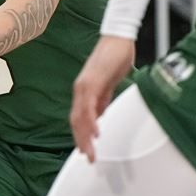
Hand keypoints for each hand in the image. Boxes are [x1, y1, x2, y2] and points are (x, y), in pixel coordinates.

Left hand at [70, 36, 135, 161]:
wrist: (119, 36)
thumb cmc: (115, 56)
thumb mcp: (110, 83)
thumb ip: (103, 98)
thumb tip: (101, 113)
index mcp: (84, 91)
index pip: (79, 118)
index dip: (80, 135)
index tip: (86, 150)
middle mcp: (80, 89)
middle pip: (76, 121)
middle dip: (82, 142)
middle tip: (89, 158)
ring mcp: (84, 86)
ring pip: (80, 117)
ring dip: (85, 137)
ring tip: (90, 152)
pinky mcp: (92, 82)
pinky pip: (89, 106)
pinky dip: (91, 121)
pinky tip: (95, 133)